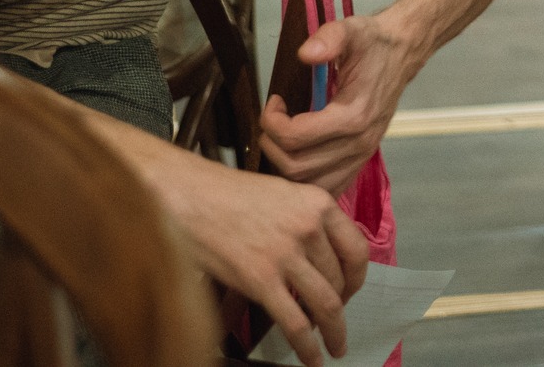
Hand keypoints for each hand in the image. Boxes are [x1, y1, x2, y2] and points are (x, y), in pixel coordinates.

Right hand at [161, 155, 368, 366]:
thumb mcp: (282, 195)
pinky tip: (311, 357)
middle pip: (340, 281)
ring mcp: (286, 255)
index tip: (350, 291)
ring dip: (333, 332)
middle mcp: (309, 228)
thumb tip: (318, 258)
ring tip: (333, 347)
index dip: (357, 278)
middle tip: (335, 322)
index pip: (357, 250)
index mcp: (318, 204)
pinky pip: (295, 323)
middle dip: (340, 307)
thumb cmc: (226, 194)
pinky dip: (308, 347)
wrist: (186, 194)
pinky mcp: (260, 280)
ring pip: (326, 305)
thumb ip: (305, 222)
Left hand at [260, 10, 416, 192]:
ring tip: (284, 136)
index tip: (274, 101)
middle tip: (273, 120)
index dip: (271, 121)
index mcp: (354, 116)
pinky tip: (300, 153)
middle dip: (273, 144)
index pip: (295, 137)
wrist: (402, 53)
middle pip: (296, 167)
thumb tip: (305, 54)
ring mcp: (362, 156)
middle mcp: (359, 144)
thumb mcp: (351, 30)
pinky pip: (327, 188)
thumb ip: (329, 38)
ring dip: (286, 164)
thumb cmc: (373, 44)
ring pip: (309, 184)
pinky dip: (306, 180)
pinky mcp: (361, 161)